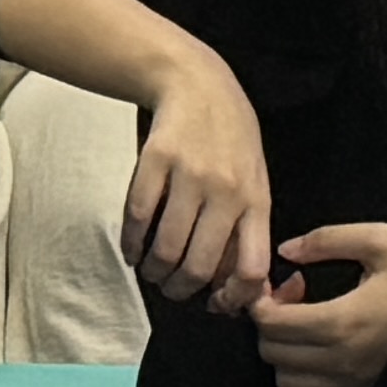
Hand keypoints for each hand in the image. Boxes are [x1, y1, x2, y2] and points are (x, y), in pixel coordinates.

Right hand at [119, 46, 276, 314]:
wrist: (198, 82)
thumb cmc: (229, 140)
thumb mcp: (253, 179)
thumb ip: (245, 229)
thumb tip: (234, 289)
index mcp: (256, 199)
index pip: (252, 267)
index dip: (232, 299)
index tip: (215, 303)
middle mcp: (226, 190)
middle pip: (200, 267)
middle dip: (180, 291)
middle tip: (172, 289)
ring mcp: (190, 174)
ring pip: (166, 250)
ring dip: (153, 272)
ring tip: (151, 270)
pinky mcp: (156, 160)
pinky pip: (137, 219)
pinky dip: (131, 245)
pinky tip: (133, 249)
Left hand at [254, 223, 386, 386]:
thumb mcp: (382, 240)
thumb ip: (329, 239)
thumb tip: (287, 250)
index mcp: (340, 321)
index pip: (271, 324)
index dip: (263, 300)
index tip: (286, 280)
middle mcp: (339, 361)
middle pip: (272, 354)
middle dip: (272, 322)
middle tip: (300, 296)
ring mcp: (350, 385)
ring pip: (288, 380)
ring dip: (288, 350)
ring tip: (313, 322)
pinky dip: (309, 372)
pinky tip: (331, 346)